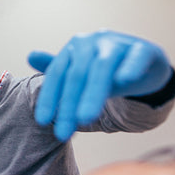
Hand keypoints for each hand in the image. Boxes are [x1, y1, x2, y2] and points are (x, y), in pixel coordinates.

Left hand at [28, 30, 171, 141]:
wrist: (144, 60)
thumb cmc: (105, 70)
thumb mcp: (80, 72)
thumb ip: (57, 70)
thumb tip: (30, 56)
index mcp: (74, 48)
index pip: (57, 74)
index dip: (49, 97)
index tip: (43, 121)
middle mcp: (92, 42)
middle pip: (77, 75)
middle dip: (69, 105)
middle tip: (64, 132)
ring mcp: (118, 43)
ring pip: (102, 68)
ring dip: (92, 93)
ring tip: (85, 118)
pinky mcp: (143, 49)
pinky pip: (136, 57)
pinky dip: (130, 67)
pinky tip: (124, 80)